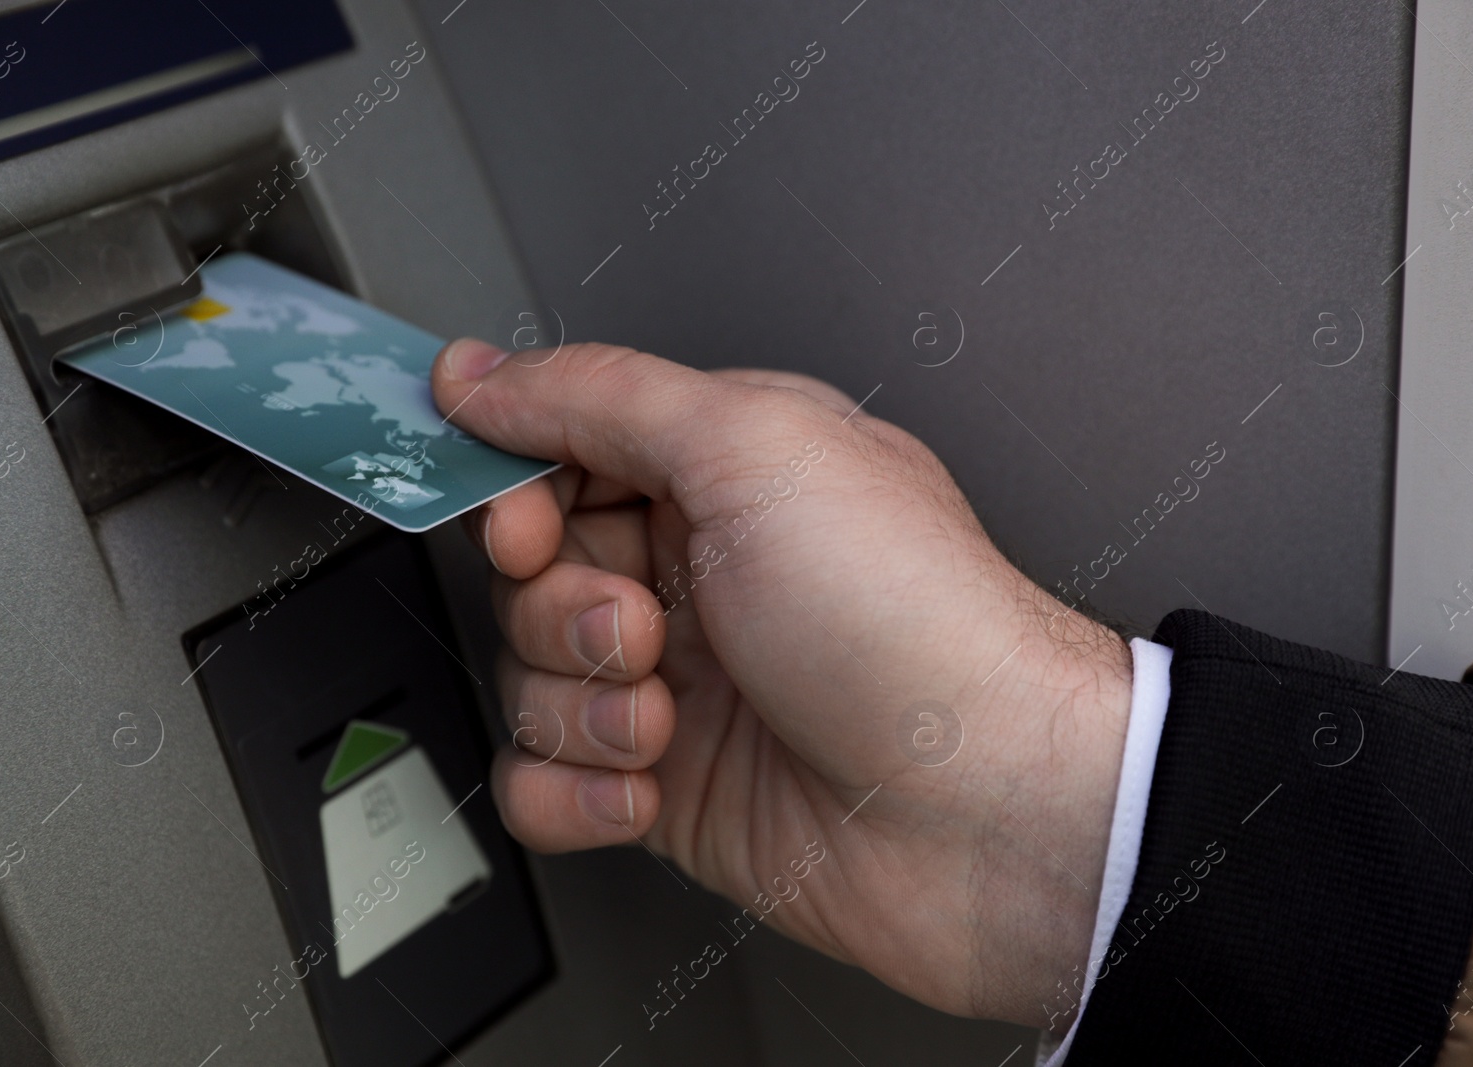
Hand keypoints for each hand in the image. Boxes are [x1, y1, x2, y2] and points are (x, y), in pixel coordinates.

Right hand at [431, 338, 1131, 1025]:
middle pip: (529, 573)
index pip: (559, 451)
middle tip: (642, 629)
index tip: (521, 525)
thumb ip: (600, 396)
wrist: (991, 811)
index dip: (516, 490)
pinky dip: (575, 792)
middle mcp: (697, 571)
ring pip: (528, 678)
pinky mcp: (668, 783)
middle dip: (563, 609)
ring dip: (579, 705)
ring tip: (667, 718)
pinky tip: (649, 787)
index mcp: (723, 470)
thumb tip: (482, 371)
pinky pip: (545, 782)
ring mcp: (681, 681)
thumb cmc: (916, 622)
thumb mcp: (756, 448)